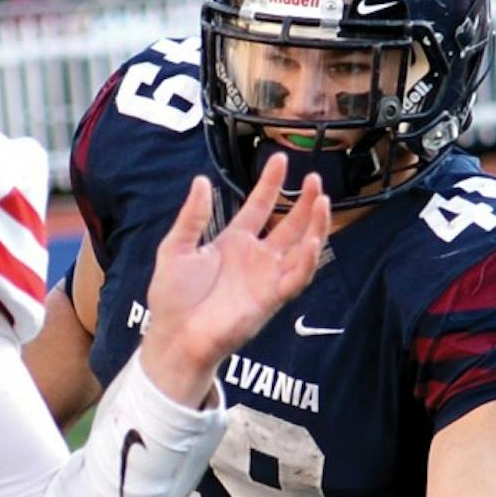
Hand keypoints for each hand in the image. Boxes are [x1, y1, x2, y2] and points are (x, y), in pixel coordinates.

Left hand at [141, 154, 329, 405]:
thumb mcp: (176, 248)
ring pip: (301, 248)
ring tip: (323, 200)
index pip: (259, 207)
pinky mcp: (270, 300)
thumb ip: (192, 216)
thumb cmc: (172, 299)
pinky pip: (296, 279)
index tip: (279, 159)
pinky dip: (307, 262)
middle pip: (289, 224)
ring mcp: (265, 278)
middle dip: (304, 202)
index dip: (270, 184)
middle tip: (315, 179)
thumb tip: (201, 180)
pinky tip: (313, 242)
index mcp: (232, 242)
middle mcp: (254, 258)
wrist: (173, 338)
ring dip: (315, 226)